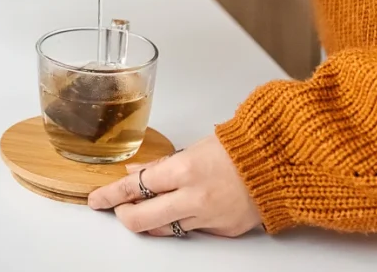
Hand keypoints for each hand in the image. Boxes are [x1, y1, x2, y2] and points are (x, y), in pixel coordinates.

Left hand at [88, 134, 261, 238]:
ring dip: (151, 221)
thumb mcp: (197, 146)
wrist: (278, 163)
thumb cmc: (242, 146)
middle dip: (124, 216)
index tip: (97, 199)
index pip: (136, 187)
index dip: (112, 195)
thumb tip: (137, 171)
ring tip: (147, 210)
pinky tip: (182, 210)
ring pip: (164, 229)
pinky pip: (192, 230)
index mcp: (186, 169)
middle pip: (142, 219)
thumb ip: (164, 164)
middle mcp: (193, 198)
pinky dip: (183, 221)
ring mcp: (207, 218)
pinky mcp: (221, 231)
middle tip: (116, 210)